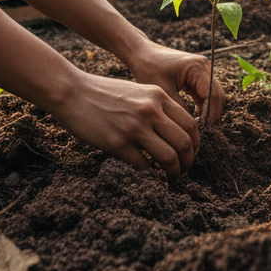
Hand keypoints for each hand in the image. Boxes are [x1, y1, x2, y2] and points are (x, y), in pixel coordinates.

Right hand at [53, 72, 203, 180]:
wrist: (73, 92)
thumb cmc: (105, 93)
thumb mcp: (139, 92)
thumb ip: (157, 108)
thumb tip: (174, 132)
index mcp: (158, 96)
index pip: (191, 124)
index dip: (196, 144)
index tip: (191, 154)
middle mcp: (151, 110)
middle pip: (185, 142)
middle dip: (188, 161)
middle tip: (184, 171)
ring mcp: (135, 127)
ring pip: (169, 157)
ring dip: (174, 172)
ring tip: (171, 178)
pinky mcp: (118, 143)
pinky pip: (144, 166)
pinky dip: (151, 175)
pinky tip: (150, 177)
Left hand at [128, 41, 225, 126]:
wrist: (142, 54)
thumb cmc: (149, 69)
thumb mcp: (164, 92)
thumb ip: (180, 108)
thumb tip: (192, 126)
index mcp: (197, 67)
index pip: (212, 94)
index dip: (211, 113)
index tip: (202, 129)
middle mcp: (204, 66)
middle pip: (216, 94)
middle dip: (211, 113)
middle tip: (201, 130)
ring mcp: (202, 70)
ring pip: (212, 94)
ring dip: (208, 110)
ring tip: (197, 126)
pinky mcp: (197, 76)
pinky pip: (205, 93)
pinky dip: (202, 105)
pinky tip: (194, 117)